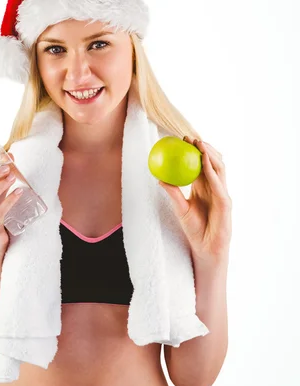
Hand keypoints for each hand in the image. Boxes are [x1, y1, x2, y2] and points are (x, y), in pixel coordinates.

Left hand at [158, 137, 231, 271]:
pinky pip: (219, 183)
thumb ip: (173, 193)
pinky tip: (204, 162)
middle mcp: (215, 188)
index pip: (201, 165)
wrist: (206, 248)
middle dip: (204, 147)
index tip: (182, 139)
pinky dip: (212, 171)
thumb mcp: (180, 209)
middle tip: (189, 137)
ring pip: (219, 168)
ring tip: (199, 143)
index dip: (194, 151)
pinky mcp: (226, 202)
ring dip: (210, 154)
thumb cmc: (194, 230)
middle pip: (213, 162)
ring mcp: (223, 194)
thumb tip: (159, 178)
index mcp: (204, 187)